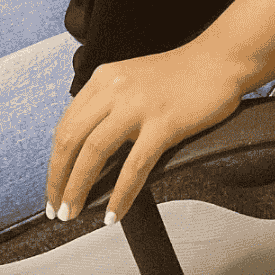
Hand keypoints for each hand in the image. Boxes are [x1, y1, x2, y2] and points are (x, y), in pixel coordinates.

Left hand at [44, 43, 246, 225]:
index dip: (54, 161)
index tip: (53, 187)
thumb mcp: (132, 79)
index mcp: (103, 79)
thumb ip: (109, 104)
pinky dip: (120, 195)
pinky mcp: (164, 123)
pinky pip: (134, 166)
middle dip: (57, 179)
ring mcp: (138, 106)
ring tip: (73, 214)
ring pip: (94, 152)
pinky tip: (113, 214)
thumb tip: (90, 144)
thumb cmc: (182, 74)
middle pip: (70, 139)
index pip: (65, 125)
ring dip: (78, 188)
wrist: (221, 59)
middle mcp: (114, 89)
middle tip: (56, 209)